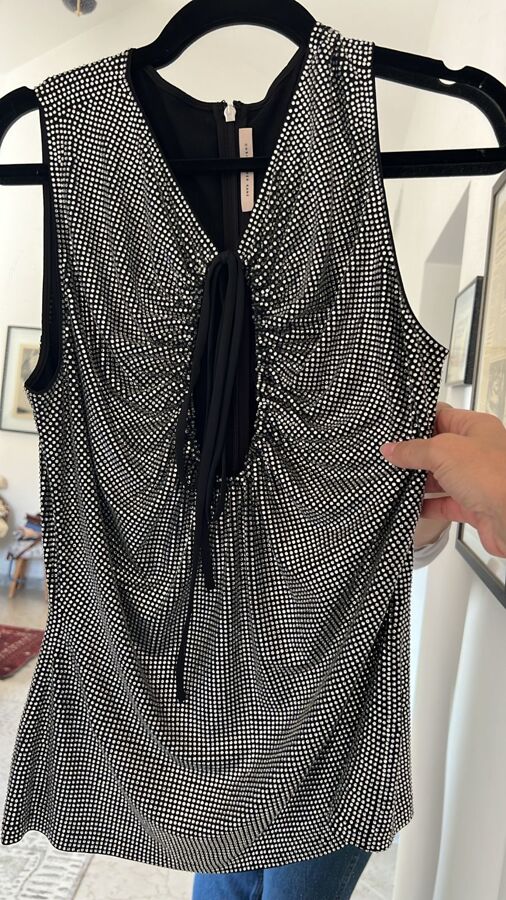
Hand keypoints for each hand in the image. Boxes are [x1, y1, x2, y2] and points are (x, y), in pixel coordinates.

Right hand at [380, 403, 505, 557]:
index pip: (441, 417)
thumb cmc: (496, 478)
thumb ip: (414, 450)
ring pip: (441, 478)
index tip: (395, 430)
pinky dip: (427, 506)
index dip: (417, 423)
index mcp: (477, 428)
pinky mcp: (473, 506)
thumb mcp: (444, 451)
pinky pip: (444, 504)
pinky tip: (413, 505)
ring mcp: (476, 480)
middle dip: (415, 456)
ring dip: (419, 482)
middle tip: (391, 458)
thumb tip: (393, 449)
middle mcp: (478, 452)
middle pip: (439, 450)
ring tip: (396, 481)